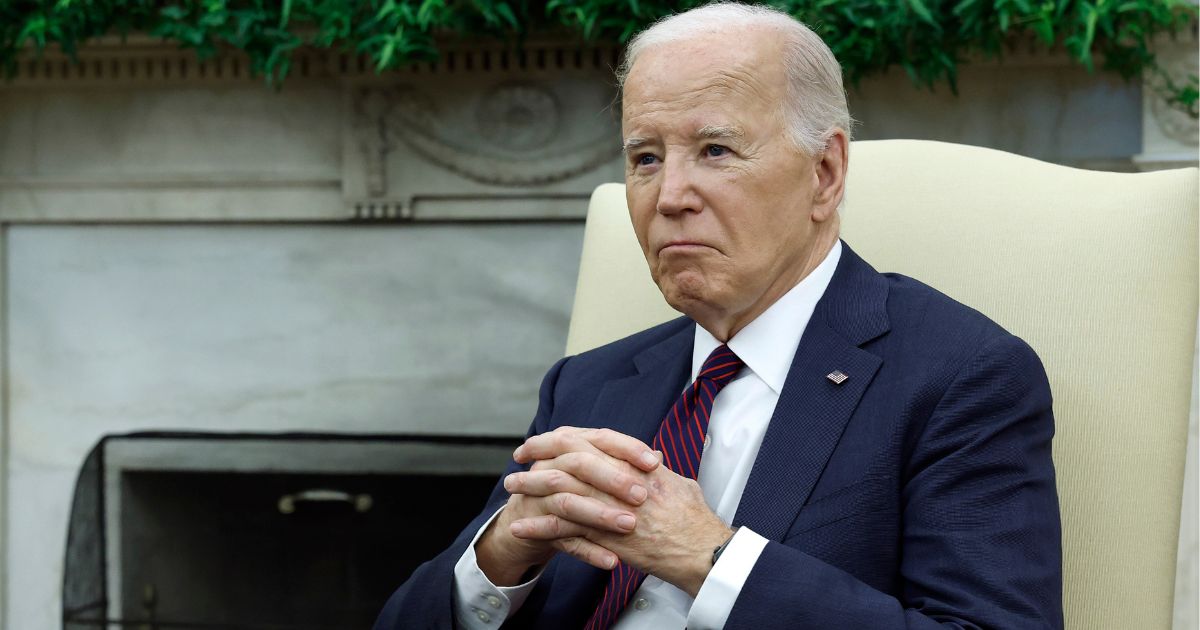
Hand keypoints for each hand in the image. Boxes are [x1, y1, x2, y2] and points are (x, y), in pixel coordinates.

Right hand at [475, 427, 659, 585]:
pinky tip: (611, 561)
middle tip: (642, 496)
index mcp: (569, 446)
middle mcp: (550, 465)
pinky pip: (561, 539)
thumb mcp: (592, 474)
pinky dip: (587, 551)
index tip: (654, 464)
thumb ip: (621, 465)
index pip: (599, 438)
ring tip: (629, 526)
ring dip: (600, 515)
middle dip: (613, 479)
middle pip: (580, 464)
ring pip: (569, 502)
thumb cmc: (566, 492)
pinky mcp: (534, 527)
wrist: (522, 524)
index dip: (627, 448)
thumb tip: (659, 458)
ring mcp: (539, 496)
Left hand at [509, 428, 732, 596]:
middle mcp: (620, 479)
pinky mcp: (605, 536)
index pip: (592, 439)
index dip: (564, 437)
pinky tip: (521, 527)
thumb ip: (659, 471)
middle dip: (538, 455)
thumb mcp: (678, 483)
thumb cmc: (696, 520)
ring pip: (560, 490)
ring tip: (511, 488)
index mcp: (636, 463)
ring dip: (531, 488)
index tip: (546, 438)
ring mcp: (611, 506)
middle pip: (568, 457)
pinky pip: (564, 528)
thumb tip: (652, 460)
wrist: (703, 550)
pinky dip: (539, 527)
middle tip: (519, 458)